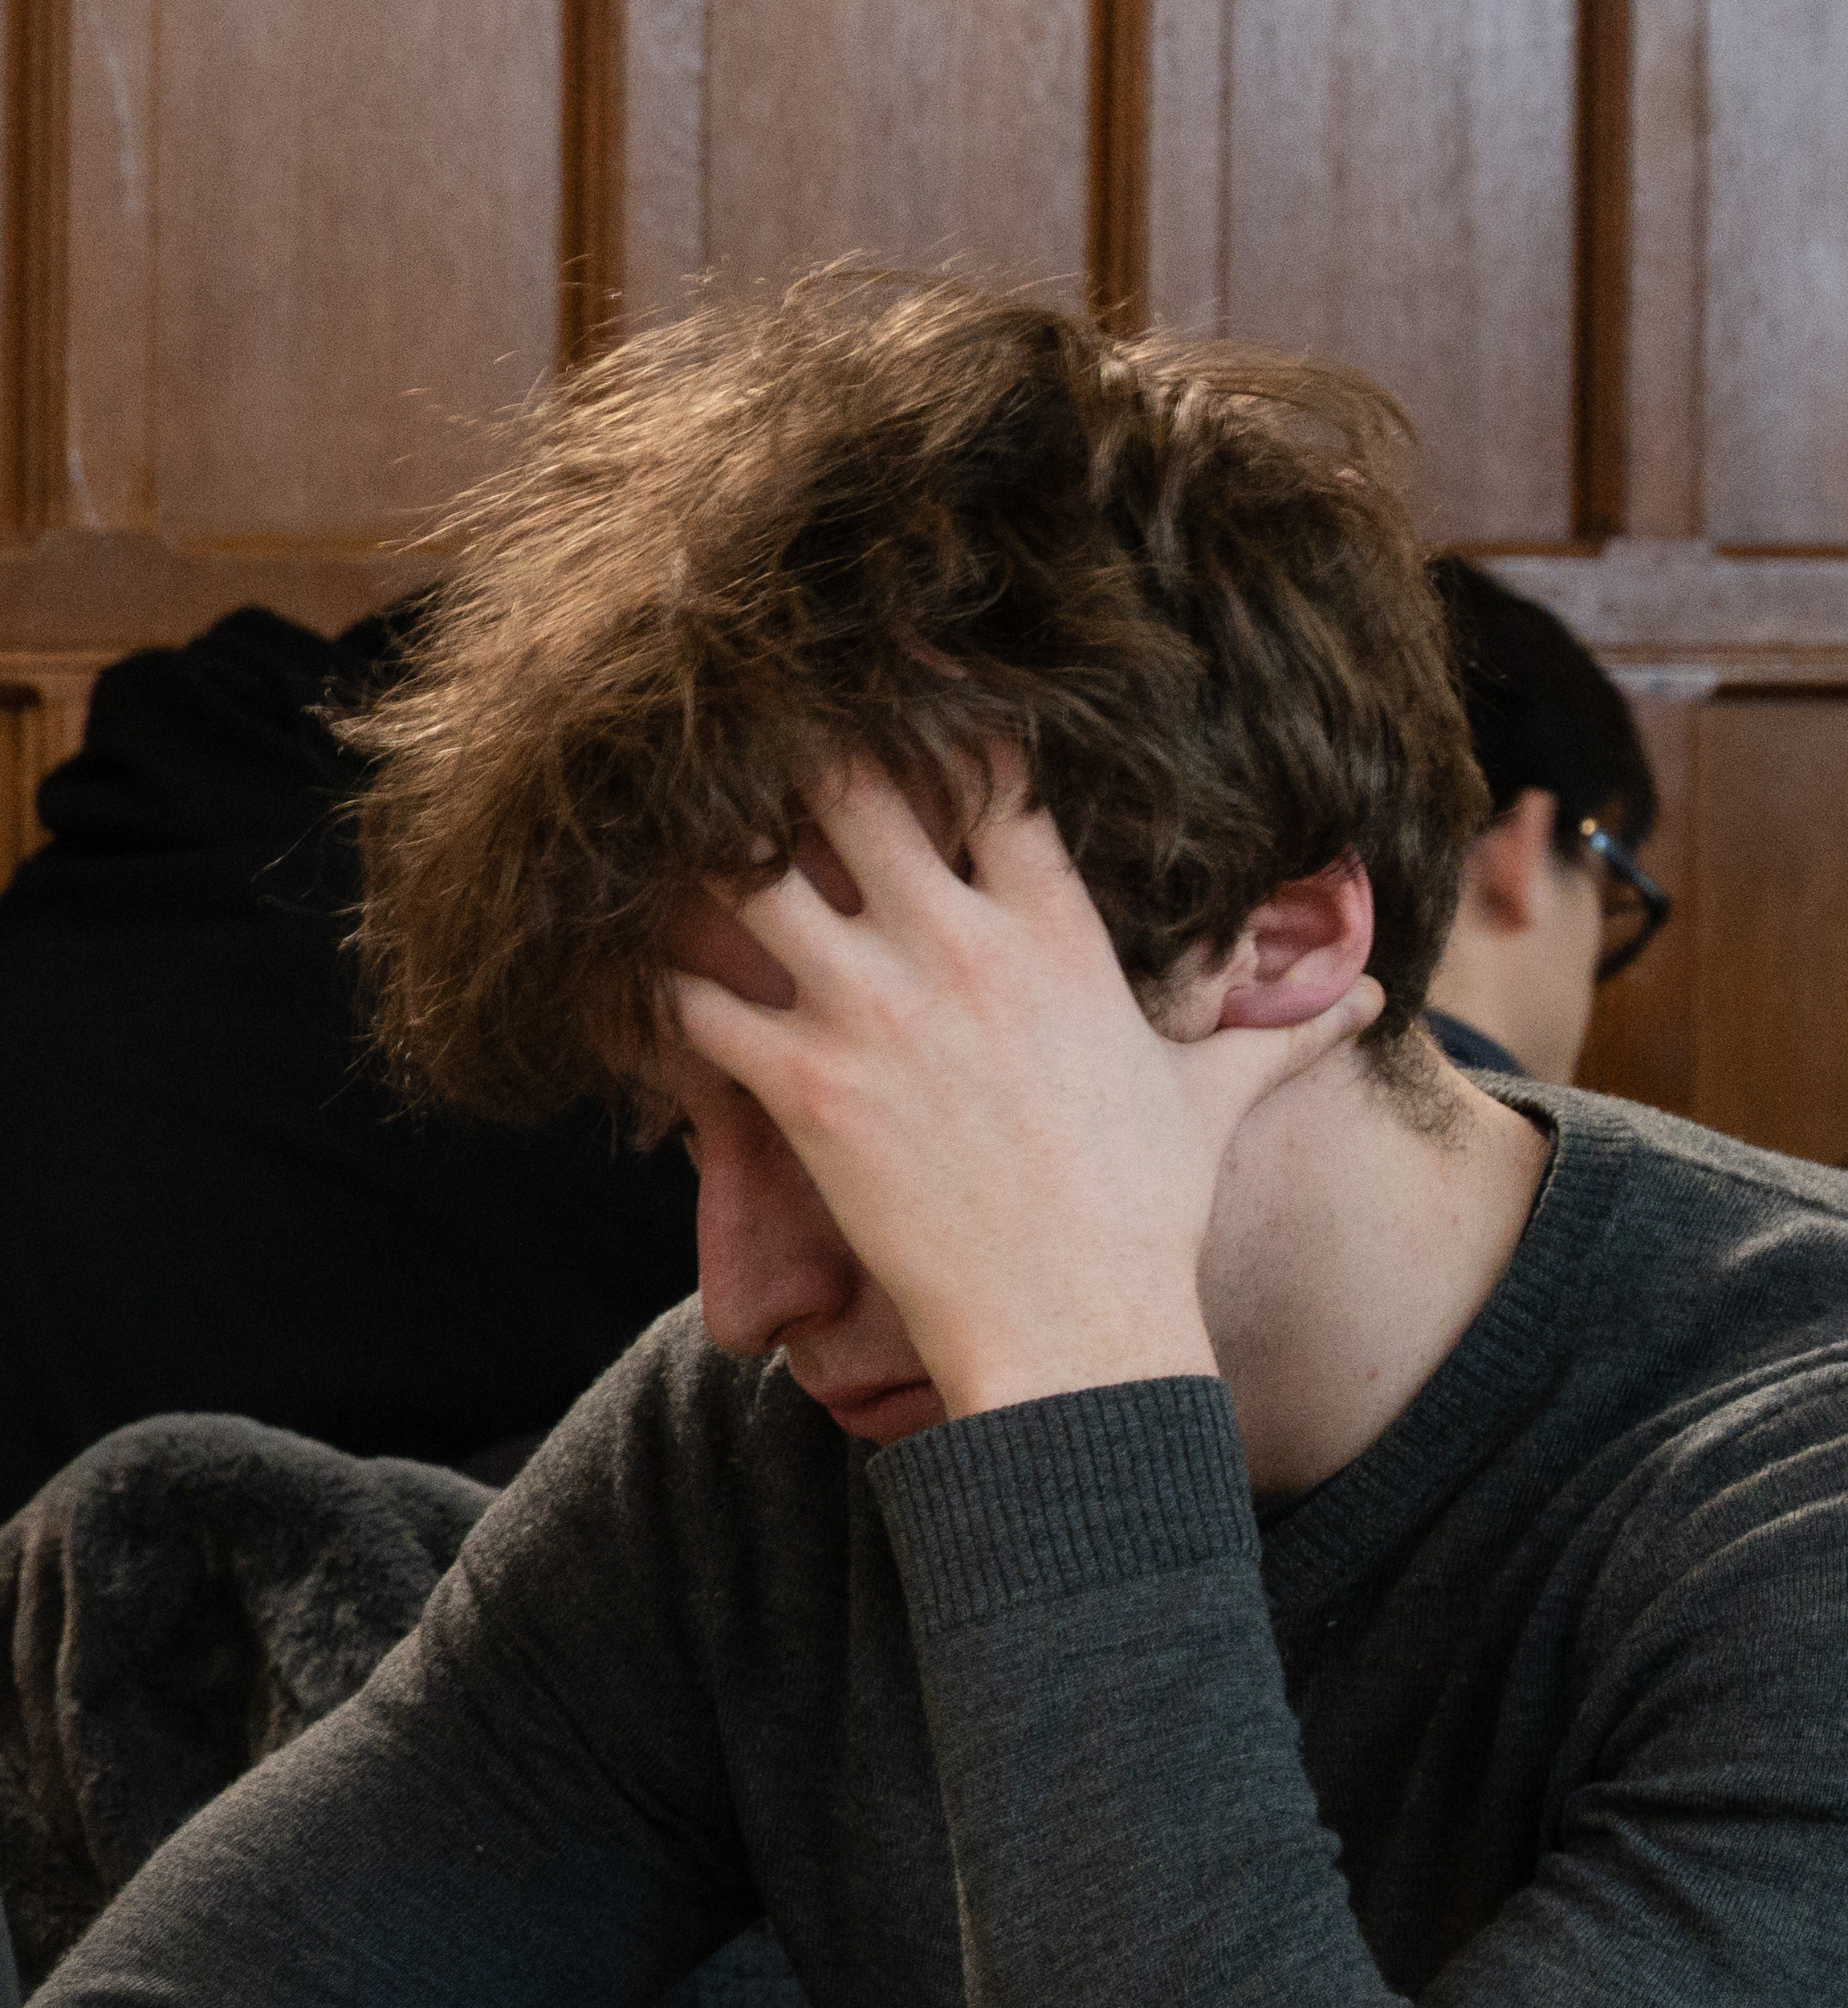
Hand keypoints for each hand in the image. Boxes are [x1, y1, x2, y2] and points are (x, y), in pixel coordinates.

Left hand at [665, 766, 1374, 1422]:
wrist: (1078, 1322)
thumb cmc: (1145, 1211)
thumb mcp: (1213, 1098)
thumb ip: (1277, 1031)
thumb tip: (1371, 998)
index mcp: (1052, 928)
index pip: (984, 769)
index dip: (925, 713)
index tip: (877, 684)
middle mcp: (956, 945)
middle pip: (844, 786)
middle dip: (785, 759)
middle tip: (734, 752)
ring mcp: (872, 1009)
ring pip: (744, 878)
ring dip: (698, 860)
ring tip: (663, 852)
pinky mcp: (803, 1085)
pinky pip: (687, 998)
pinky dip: (650, 981)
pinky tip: (635, 978)